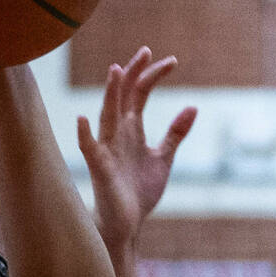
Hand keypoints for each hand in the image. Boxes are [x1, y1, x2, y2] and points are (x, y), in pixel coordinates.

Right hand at [78, 47, 196, 251]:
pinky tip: (83, 119)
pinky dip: (84, 135)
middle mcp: (118, 134)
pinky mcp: (101, 169)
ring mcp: (108, 150)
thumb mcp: (163, 158)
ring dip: (111, 93)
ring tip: (116, 70)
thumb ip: (175, 133)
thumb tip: (192, 106)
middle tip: (146, 51)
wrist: (128, 225)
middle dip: (133, 73)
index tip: (172, 61)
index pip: (139, 93)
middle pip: (123, 96)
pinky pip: (89, 149)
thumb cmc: (139, 193)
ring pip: (107, 115)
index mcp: (132, 129)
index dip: (153, 75)